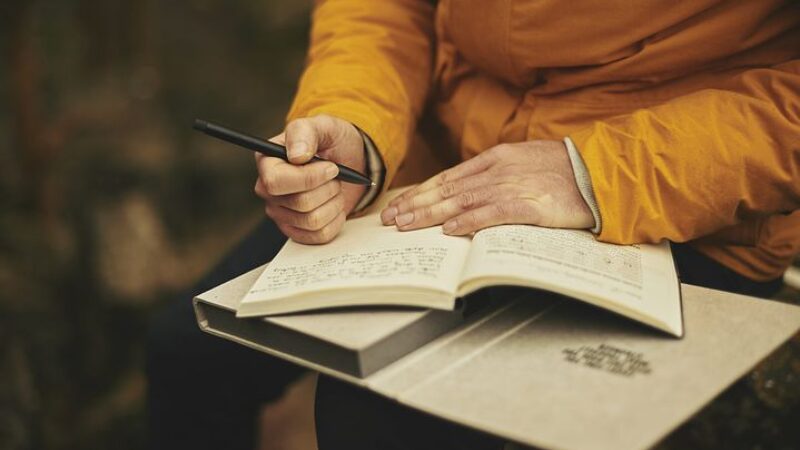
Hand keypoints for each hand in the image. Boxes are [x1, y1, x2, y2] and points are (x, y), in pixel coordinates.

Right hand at [255, 115, 366, 243]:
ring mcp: (281, 213)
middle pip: (300, 203)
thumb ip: (305, 132)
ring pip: (312, 221)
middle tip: (335, 175)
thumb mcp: (323, 126)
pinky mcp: (297, 230)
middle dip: (328, 188)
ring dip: (334, 203)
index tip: (331, 167)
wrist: (349, 161)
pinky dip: (336, 220)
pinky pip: (320, 235)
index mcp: (267, 162)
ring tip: (334, 188)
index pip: (276, 182)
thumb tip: (296, 155)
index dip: (308, 178)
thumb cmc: (331, 142)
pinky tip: (334, 205)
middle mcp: (268, 190)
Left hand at [380, 140, 593, 234]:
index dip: (421, 192)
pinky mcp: (529, 205)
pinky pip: (491, 214)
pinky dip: (468, 222)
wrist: (601, 172)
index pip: (448, 178)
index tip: (399, 205)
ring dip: (430, 214)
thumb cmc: (565, 170)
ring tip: (406, 225)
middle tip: (390, 219)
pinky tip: (449, 230)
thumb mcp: (524, 163)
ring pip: (460, 201)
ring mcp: (512, 186)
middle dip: (415, 205)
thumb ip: (496, 175)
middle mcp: (498, 170)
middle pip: (447, 189)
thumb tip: (467, 192)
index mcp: (496, 159)